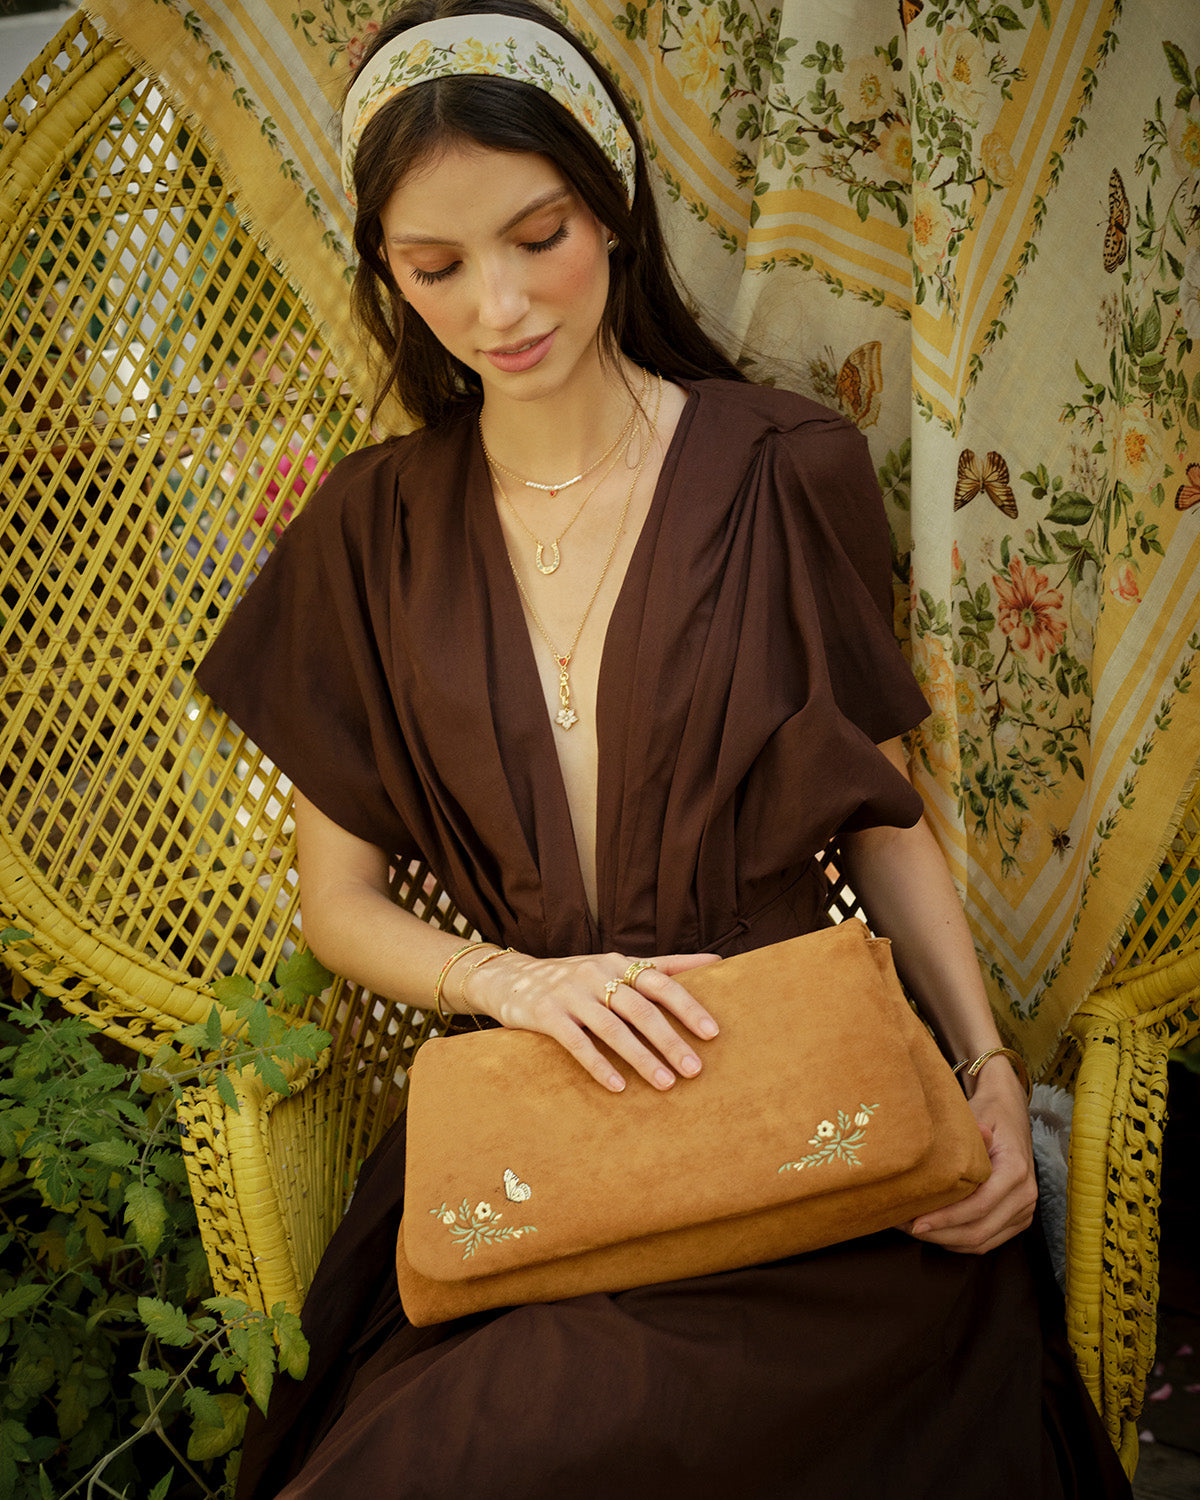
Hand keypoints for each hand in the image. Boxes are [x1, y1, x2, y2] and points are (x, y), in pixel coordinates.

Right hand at [461, 950, 721, 1092]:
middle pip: (641, 1009)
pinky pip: (577, 1043)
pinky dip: (599, 1065)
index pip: (660, 983)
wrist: (512, 978)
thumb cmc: (576, 977)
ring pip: (613, 1028)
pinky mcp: (546, 1014)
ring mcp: (570, 994)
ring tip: (666, 1083)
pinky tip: (617, 1087)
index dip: (687, 1006)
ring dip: (642, 1058)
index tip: (712, 1033)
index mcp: (618, 963)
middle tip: (695, 1070)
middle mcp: (596, 973)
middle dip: (670, 1040)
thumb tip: (716, 961)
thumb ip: (663, 965)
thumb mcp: (615, 965)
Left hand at [904, 1057, 1037, 1253]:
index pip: (978, 1206)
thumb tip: (956, 1146)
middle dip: (940, 1234)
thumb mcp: (977, 1116)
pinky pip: (986, 1241)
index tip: (916, 1222)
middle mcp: (1025, 1195)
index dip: (946, 1218)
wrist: (1010, 1115)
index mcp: (1015, 1170)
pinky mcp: (1017, 1219)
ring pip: (982, 1242)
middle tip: (907, 1227)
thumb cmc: (988, 1114)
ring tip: (913, 1229)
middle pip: (979, 1231)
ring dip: (945, 1240)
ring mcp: (1023, 1210)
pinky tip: (934, 1230)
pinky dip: (958, 1240)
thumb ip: (968, 1136)